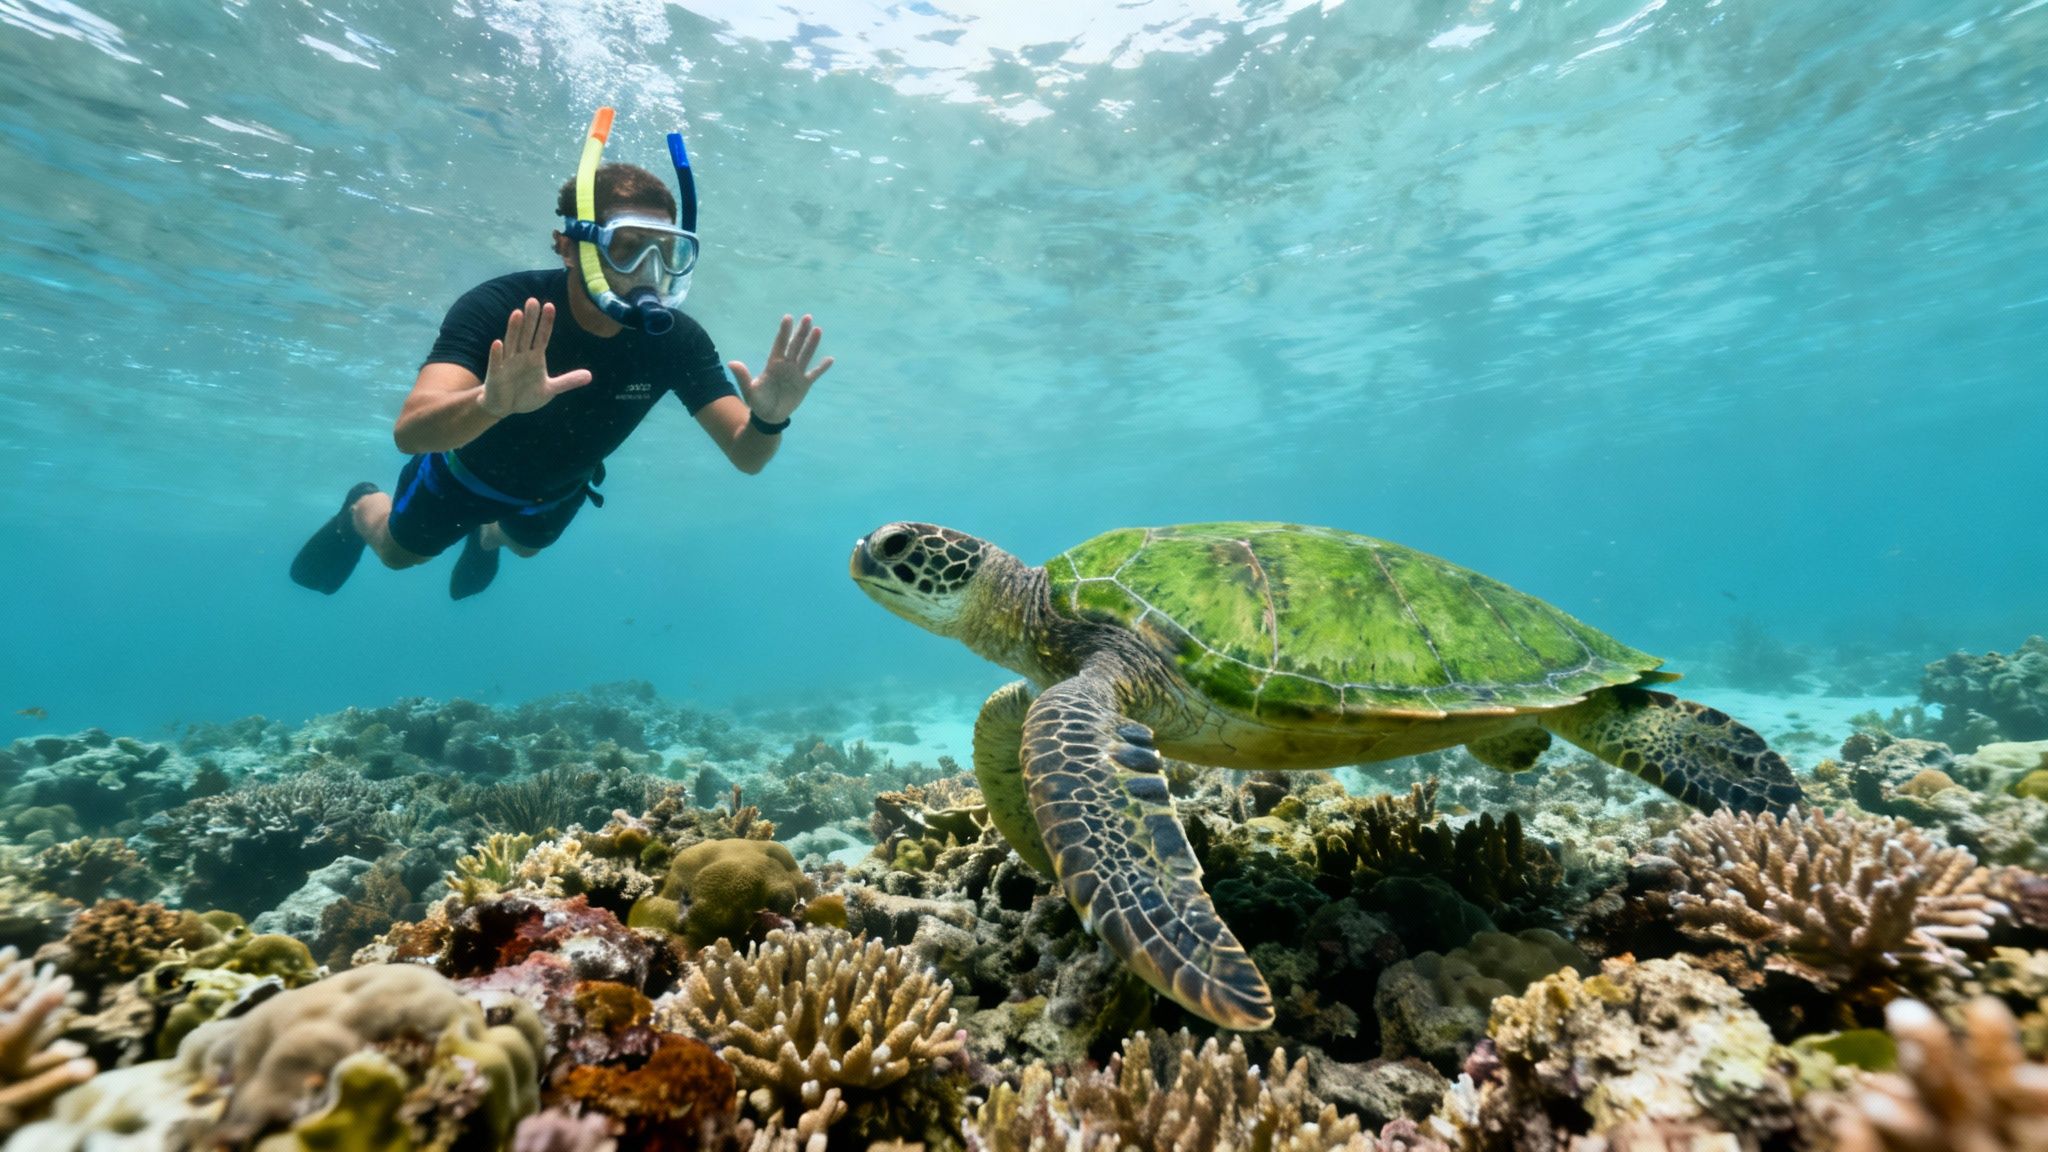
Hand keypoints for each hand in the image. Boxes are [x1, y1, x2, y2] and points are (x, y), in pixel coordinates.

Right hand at [480, 299, 591, 417]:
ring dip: (514, 329)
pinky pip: (496, 363)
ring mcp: (507, 364)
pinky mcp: (495, 375)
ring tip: (517, 313)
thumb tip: (590, 376)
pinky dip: (497, 354)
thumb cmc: (525, 395)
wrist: (503, 407)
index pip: (542, 337)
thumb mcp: (550, 389)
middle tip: (533, 300)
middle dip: (530, 319)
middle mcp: (521, 356)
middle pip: (526, 335)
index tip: (550, 305)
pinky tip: (498, 342)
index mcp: (534, 357)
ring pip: (511, 343)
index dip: (546, 323)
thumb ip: (568, 381)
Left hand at [730, 314, 832, 423]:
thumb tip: (731, 363)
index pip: (779, 344)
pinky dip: (822, 367)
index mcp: (773, 364)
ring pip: (806, 355)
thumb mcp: (749, 391)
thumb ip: (743, 377)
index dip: (784, 331)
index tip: (788, 318)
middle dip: (801, 332)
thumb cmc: (758, 402)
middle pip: (795, 345)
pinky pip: (815, 374)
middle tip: (807, 317)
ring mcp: (796, 374)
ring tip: (818, 330)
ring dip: (812, 343)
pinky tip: (830, 359)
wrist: (769, 417)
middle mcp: (786, 365)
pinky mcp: (804, 384)